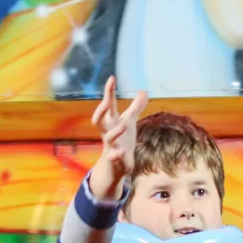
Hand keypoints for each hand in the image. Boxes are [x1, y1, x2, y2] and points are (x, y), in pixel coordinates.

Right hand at [90, 76, 148, 201]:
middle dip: (101, 111)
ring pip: (108, 137)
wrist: (117, 164)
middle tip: (106, 102)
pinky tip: (120, 152)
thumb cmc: (123, 139)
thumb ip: (136, 107)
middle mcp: (109, 131)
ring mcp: (111, 145)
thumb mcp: (129, 122)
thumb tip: (143, 90)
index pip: (108, 104)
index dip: (109, 92)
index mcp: (112, 121)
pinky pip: (113, 156)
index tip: (112, 78)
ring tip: (124, 126)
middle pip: (99, 119)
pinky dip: (115, 154)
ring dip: (115, 132)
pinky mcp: (115, 158)